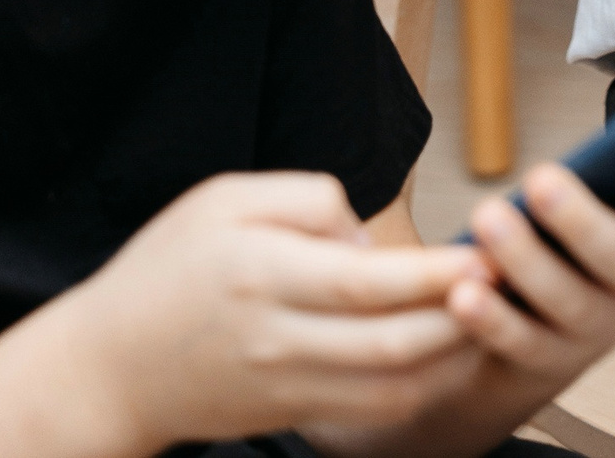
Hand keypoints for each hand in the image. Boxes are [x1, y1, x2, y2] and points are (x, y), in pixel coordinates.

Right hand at [48, 171, 481, 448]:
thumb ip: (307, 199)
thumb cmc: (168, 269)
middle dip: (462, 316)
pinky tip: (451, 350)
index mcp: (262, 275)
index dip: (434, 275)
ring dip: (453, 355)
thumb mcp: (224, 199)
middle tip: (506, 279)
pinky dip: (423, 385)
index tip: (481, 253)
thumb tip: (368, 236)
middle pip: (391, 344)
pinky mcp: (293, 414)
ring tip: (491, 311)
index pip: (365, 283)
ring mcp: (286, 386)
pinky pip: (373, 410)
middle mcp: (277, 338)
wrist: (108, 368)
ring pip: (392, 386)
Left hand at [444, 88, 614, 391]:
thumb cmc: (576, 244)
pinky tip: (464, 290)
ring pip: (568, 301)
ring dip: (526, 261)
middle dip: (584, 221)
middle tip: (539, 176)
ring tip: (486, 217)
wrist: (535, 343)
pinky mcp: (547, 362)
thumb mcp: (609, 202)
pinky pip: (520, 342)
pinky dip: (492, 319)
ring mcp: (599, 328)